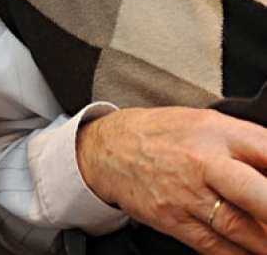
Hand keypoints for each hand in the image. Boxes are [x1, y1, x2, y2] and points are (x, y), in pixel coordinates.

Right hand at [77, 105, 266, 253]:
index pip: (266, 148)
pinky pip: (215, 246)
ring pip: (240, 227)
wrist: (111, 148)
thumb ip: (243, 143)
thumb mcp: (205, 122)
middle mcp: (203, 160)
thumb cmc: (163, 134)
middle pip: (255, 193)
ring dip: (265, 241)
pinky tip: (251, 252)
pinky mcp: (173, 220)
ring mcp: (187, 193)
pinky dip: (239, 254)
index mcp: (215, 129)